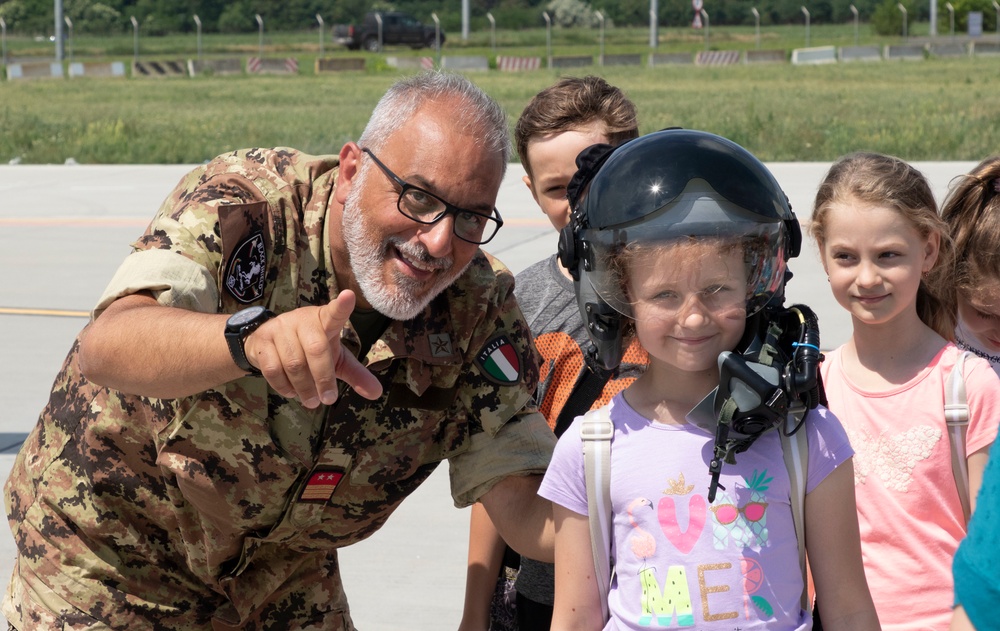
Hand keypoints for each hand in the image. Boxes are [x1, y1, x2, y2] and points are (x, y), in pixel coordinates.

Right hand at [244, 290, 383, 406]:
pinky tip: (292, 392)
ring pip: (294, 363)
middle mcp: (302, 319)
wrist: (267, 342)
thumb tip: (376, 393)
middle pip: (316, 349)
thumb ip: (355, 373)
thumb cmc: (309, 349)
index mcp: (324, 320)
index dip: (342, 306)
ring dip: (304, 387)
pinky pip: (273, 369)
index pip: (334, 313)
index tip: (349, 297)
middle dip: (323, 378)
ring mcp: (280, 328)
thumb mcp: (334, 359)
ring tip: (311, 401)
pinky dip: (284, 386)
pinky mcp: (262, 341)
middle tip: (328, 399)